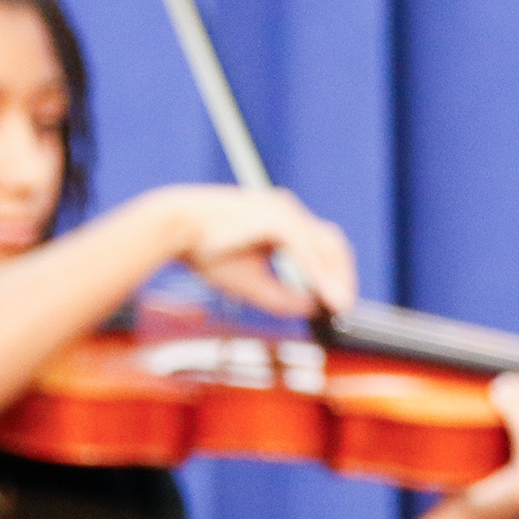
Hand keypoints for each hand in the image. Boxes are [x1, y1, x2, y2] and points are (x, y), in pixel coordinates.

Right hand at [154, 185, 359, 318]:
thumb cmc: (205, 252)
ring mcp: (282, 210)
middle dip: (342, 276)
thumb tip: (312, 307)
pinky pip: (302, 246)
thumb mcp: (248, 282)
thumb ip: (280, 297)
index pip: (322, 247)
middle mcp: (286, 211)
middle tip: (344, 307)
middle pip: (330, 242)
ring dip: (331, 276)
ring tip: (337, 303)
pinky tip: (319, 291)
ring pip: (320, 244)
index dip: (334, 276)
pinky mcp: (273, 216)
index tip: (340, 303)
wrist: (173, 229)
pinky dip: (313, 270)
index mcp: (281, 221)